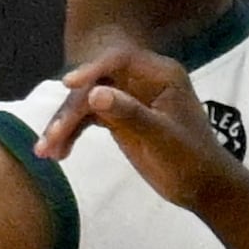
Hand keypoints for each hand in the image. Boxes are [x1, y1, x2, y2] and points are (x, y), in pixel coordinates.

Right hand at [38, 47, 247, 215]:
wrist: (203, 188)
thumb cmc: (191, 160)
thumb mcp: (162, 138)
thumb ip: (130, 114)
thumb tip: (94, 93)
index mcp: (160, 74)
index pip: (119, 61)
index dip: (92, 69)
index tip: (68, 84)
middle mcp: (141, 80)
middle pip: (96, 83)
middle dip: (71, 110)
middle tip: (51, 137)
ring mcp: (128, 97)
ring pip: (87, 101)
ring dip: (66, 124)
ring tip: (45, 151)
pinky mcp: (118, 116)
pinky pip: (89, 118)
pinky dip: (73, 134)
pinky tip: (58, 152)